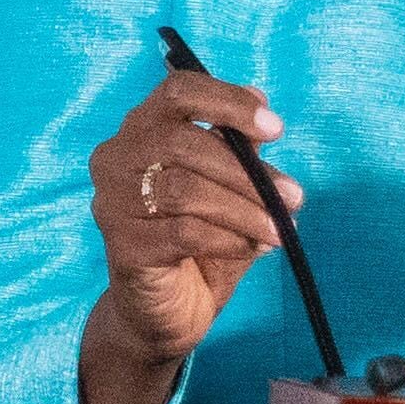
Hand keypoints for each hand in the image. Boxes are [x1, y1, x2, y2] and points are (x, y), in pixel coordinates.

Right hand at [79, 72, 294, 403]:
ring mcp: (112, 203)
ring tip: (280, 230)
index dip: (228, 102)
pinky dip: (229, 239)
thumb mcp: (227, 188)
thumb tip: (261, 103)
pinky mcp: (122, 247)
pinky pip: (183, 233)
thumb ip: (238, 147)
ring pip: (185, 190)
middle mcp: (116, 158)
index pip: (178, 91)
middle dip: (247, 171)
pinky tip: (253, 249)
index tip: (276, 128)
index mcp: (141, 129)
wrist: (163, 312)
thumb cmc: (197, 242)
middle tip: (292, 197)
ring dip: (245, 210)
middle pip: (182, 142)